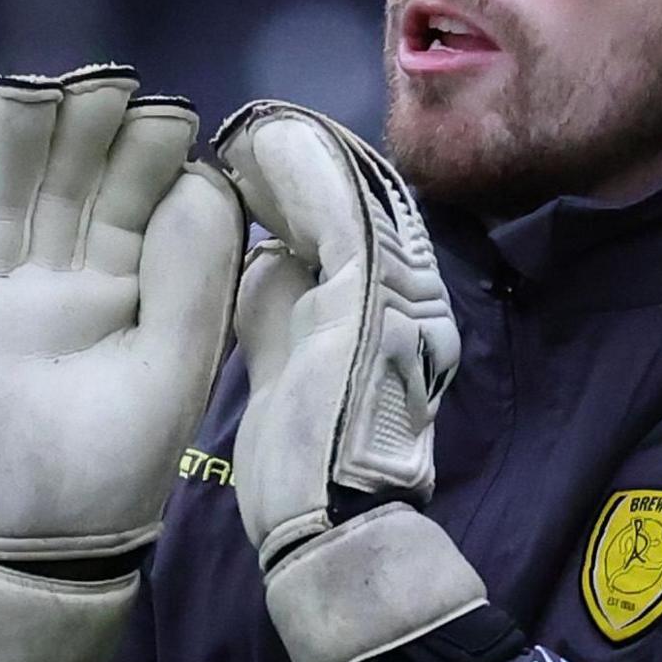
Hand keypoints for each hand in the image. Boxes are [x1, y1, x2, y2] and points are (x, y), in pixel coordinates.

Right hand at [0, 67, 242, 661]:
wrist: (44, 538)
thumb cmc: (123, 459)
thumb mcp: (178, 362)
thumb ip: (193, 269)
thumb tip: (201, 175)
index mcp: (127, 270)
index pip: (131, 183)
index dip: (142, 144)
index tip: (159, 116)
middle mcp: (56, 261)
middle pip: (57, 163)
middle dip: (73, 122)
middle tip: (92, 95)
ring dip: (5, 130)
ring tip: (24, 99)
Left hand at [214, 101, 491, 661]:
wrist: (334, 532)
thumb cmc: (304, 473)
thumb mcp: (284, 373)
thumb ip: (280, 317)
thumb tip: (263, 262)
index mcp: (389, 317)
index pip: (350, 229)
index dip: (306, 188)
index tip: (259, 163)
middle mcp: (407, 298)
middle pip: (361, 201)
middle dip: (306, 161)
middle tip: (254, 132)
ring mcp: (396, 297)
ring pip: (355, 195)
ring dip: (300, 154)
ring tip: (254, 129)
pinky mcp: (372, 301)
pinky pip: (341, 213)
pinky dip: (303, 171)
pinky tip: (264, 145)